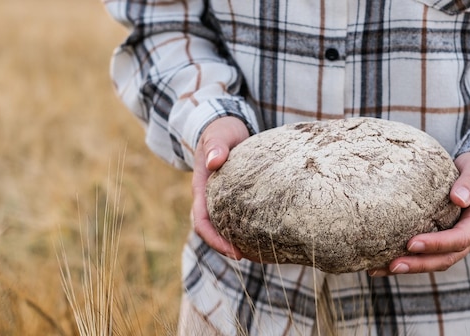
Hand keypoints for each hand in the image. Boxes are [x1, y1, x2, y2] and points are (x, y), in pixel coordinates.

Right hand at [191, 116, 249, 259]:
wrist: (226, 126)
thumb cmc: (221, 131)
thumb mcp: (218, 134)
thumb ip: (216, 146)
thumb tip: (215, 162)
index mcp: (201, 188)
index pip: (202, 222)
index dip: (215, 240)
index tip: (234, 252)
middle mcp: (209, 198)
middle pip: (213, 231)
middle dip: (227, 247)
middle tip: (251, 258)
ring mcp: (221, 199)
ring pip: (225, 227)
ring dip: (238, 241)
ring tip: (261, 254)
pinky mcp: (235, 198)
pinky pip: (238, 218)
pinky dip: (248, 230)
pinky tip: (267, 236)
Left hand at [369, 152, 469, 276]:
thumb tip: (458, 198)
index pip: (459, 239)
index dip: (437, 244)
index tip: (412, 243)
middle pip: (445, 258)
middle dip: (419, 264)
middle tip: (393, 265)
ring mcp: (456, 244)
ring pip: (434, 262)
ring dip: (410, 268)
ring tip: (382, 269)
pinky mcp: (442, 243)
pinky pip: (425, 256)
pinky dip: (406, 262)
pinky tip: (381, 265)